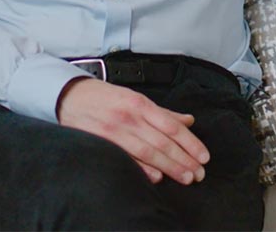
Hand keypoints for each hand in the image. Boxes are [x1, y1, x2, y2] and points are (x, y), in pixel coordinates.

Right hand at [56, 76, 209, 184]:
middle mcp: (130, 118)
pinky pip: (126, 159)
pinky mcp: (101, 143)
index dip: (191, 143)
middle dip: (184, 159)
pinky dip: (142, 169)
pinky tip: (157, 177)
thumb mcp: (137, 98)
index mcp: (141, 104)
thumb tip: (189, 121)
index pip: (172, 126)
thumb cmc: (107, 98)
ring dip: (170, 167)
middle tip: (199, 173)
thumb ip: (163, 113)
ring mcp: (115, 131)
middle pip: (163, 142)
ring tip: (186, 177)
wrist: (72, 97)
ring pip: (148, 152)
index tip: (203, 156)